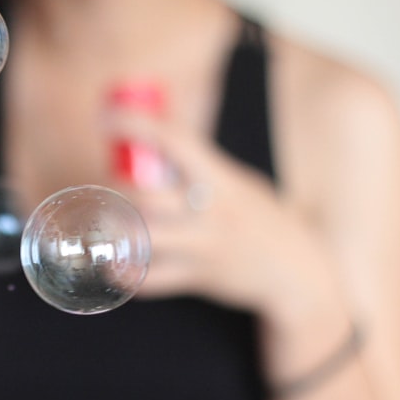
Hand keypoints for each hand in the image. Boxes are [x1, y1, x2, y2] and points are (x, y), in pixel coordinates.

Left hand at [103, 111, 326, 316]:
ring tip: (103, 227)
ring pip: (145, 237)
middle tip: (104, 189)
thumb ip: (202, 166)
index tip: (105, 120)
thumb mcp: (238, 183)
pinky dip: (129, 276)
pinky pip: (153, 279)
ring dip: (117, 232)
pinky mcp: (198, 278)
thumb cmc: (263, 221)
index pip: (174, 140)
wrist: (296, 272)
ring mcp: (203, 245)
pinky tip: (116, 268)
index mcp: (220, 178)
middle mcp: (210, 210)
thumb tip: (160, 139)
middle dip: (117, 190)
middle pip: (148, 196)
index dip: (135, 125)